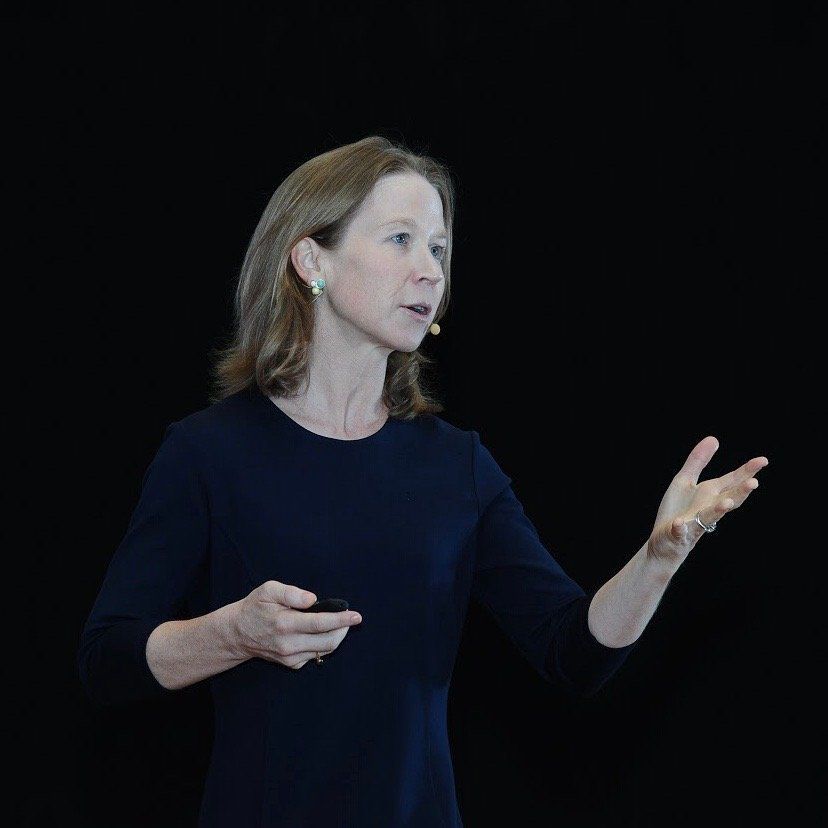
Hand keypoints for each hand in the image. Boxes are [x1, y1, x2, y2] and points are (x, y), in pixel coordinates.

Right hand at [231, 580, 362, 669]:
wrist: (237, 633)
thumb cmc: (255, 607)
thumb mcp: (268, 590)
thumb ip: (292, 593)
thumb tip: (313, 599)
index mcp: (285, 624)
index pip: (320, 623)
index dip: (341, 620)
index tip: (356, 615)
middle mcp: (289, 644)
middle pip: (328, 642)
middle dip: (344, 630)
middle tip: (349, 618)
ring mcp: (290, 657)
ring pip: (324, 651)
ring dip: (336, 637)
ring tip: (338, 623)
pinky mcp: (291, 664)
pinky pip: (315, 655)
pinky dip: (324, 644)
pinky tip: (320, 633)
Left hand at [647, 436, 768, 568]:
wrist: (664, 541)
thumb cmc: (678, 510)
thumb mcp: (685, 481)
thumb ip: (698, 461)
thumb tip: (714, 438)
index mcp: (710, 495)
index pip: (732, 481)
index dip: (746, 471)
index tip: (763, 460)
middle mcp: (707, 509)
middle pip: (727, 499)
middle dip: (740, 492)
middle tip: (754, 483)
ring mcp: (694, 523)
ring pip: (709, 517)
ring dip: (718, 509)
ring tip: (727, 502)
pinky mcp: (677, 534)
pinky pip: (680, 531)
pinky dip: (680, 528)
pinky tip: (679, 523)